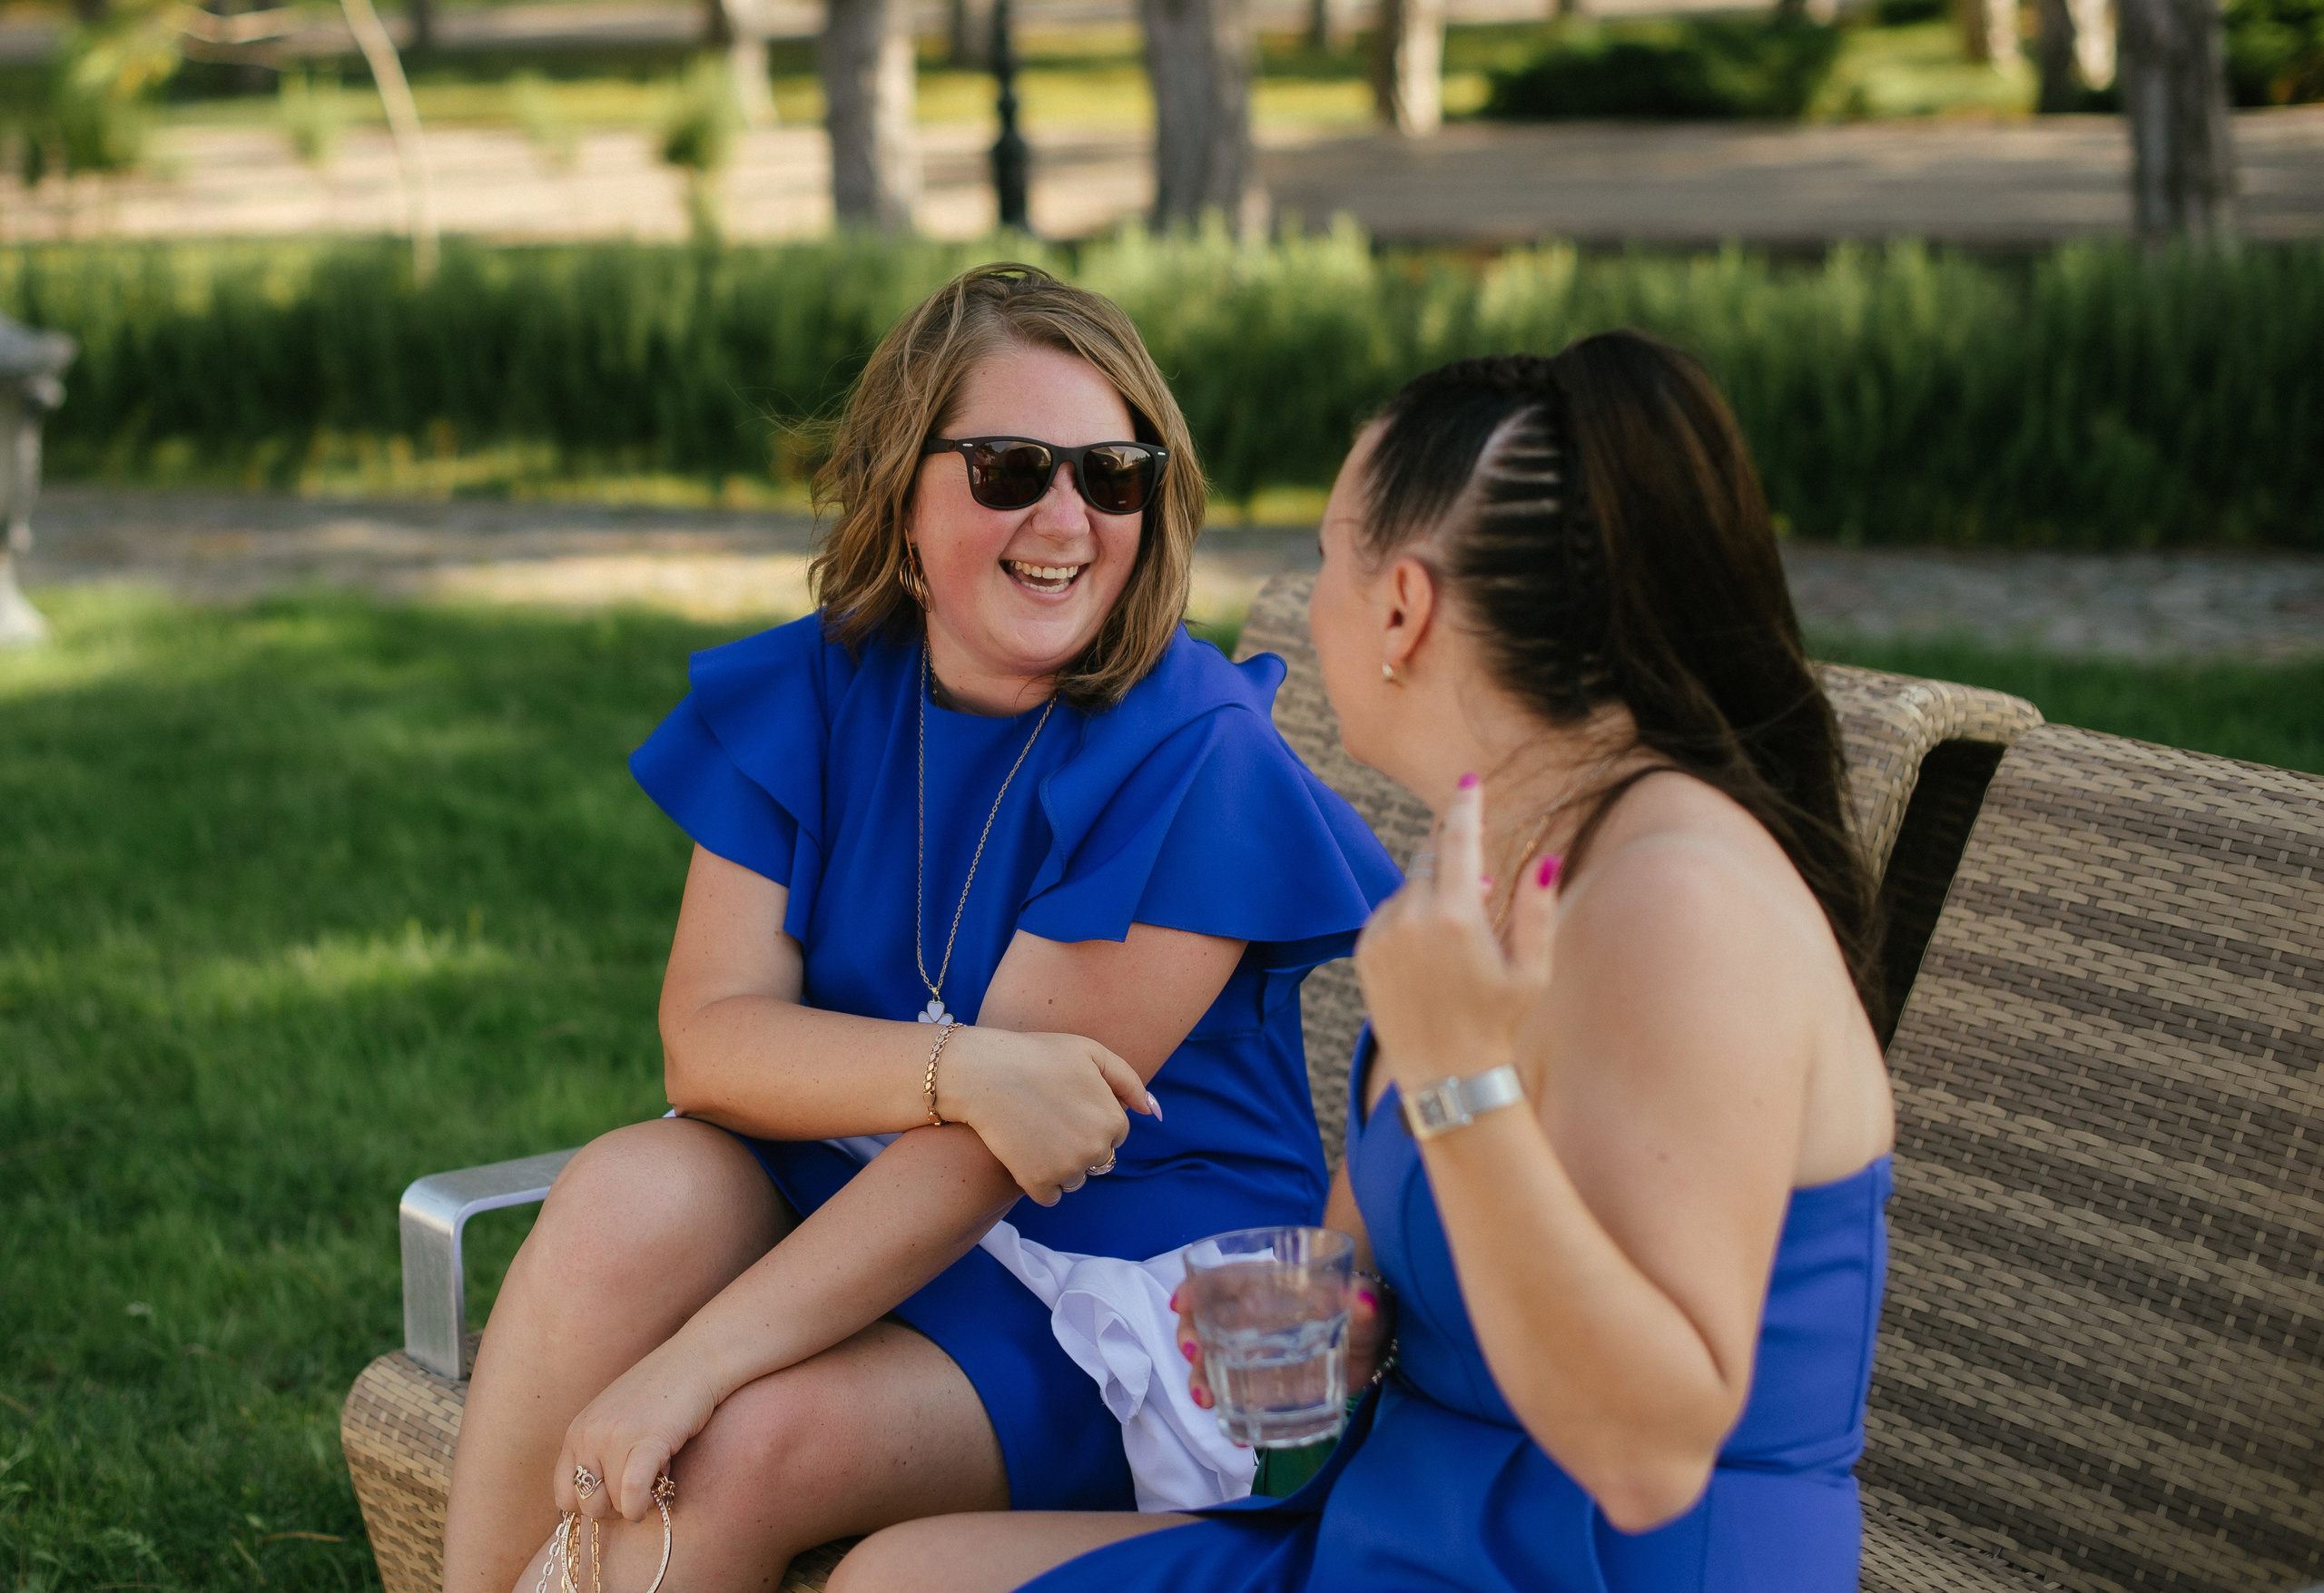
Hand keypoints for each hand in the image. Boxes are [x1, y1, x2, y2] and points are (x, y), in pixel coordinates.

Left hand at [552, 1338, 718, 1523]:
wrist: (697, 1358)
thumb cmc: (662, 1392)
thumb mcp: (614, 1418)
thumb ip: (599, 1450)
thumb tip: (603, 1500)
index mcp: (577, 1431)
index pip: (563, 1494)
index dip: (590, 1505)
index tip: (617, 1496)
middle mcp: (588, 1435)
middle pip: (587, 1505)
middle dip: (615, 1509)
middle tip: (639, 1492)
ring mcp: (615, 1438)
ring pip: (613, 1505)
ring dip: (636, 1505)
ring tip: (656, 1479)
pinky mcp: (647, 1441)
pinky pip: (632, 1494)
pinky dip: (641, 1507)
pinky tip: (657, 1498)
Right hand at [939, 1026, 1155, 1205]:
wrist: (983, 1073)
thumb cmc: (1037, 1056)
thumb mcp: (1091, 1053)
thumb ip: (1130, 1082)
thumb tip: (1155, 1114)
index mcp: (1113, 1119)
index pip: (1116, 1133)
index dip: (1091, 1116)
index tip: (1067, 1101)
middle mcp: (1096, 1148)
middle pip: (1099, 1159)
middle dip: (1080, 1143)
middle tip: (1050, 1117)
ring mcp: (1067, 1169)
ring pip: (1076, 1178)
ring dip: (1062, 1165)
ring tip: (1036, 1132)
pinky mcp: (1038, 1183)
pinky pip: (1051, 1196)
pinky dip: (1040, 1181)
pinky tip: (1026, 1153)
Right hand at [1170, 1267, 1392, 1435]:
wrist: (1375, 1351)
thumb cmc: (1366, 1314)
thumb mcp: (1368, 1307)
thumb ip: (1367, 1304)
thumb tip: (1367, 1300)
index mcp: (1274, 1285)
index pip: (1227, 1278)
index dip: (1199, 1286)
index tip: (1181, 1303)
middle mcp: (1254, 1316)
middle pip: (1207, 1318)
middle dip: (1191, 1335)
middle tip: (1194, 1357)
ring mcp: (1255, 1352)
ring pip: (1213, 1358)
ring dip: (1202, 1378)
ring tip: (1206, 1401)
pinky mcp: (1265, 1384)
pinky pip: (1236, 1395)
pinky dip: (1231, 1414)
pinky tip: (1237, 1437)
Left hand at [1353, 775, 1559, 1095]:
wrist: (1447, 1075)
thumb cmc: (1499, 1022)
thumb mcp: (1532, 969)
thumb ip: (1537, 908)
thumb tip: (1543, 857)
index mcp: (1458, 917)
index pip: (1458, 840)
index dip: (1466, 807)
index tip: (1468, 781)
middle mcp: (1413, 920)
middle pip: (1430, 860)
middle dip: (1452, 862)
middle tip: (1476, 892)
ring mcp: (1383, 935)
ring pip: (1408, 888)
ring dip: (1431, 896)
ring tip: (1455, 942)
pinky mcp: (1365, 952)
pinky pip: (1388, 914)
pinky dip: (1408, 918)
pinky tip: (1429, 956)